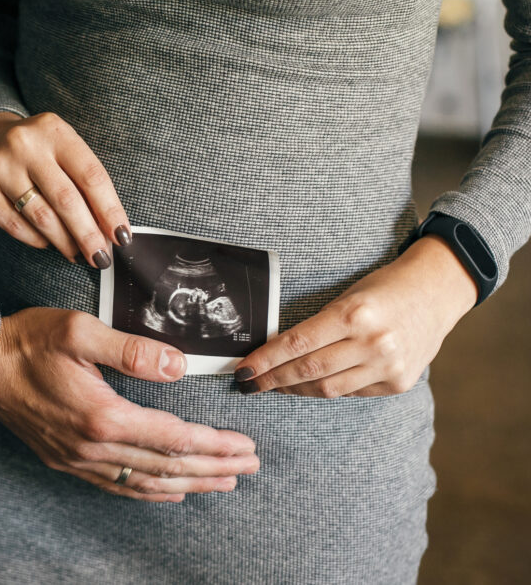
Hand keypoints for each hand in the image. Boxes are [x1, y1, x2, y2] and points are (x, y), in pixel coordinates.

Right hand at [0, 111, 130, 267]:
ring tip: (77, 255)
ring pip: (41, 217)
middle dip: (89, 235)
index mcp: (54, 131)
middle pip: (67, 200)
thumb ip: (81, 180)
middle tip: (101, 258)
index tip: (122, 236)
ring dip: (65, 242)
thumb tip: (108, 229)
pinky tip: (48, 243)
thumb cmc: (33, 151)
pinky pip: (15, 225)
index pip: (91, 175)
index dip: (110, 210)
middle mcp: (25, 145)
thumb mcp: (59, 148)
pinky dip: (36, 240)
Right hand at [0, 307, 259, 501]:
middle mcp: (94, 446)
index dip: (215, 445)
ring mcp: (79, 459)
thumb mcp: (81, 332)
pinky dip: (150, 492)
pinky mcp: (67, 460)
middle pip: (167, 467)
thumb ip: (132, 350)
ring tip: (222, 482)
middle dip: (214, 468)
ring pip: (146, 483)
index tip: (246, 446)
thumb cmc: (30, 342)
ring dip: (189, 484)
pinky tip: (169, 491)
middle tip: (249, 467)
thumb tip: (178, 367)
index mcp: (103, 415)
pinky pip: (118, 486)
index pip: (174, 439)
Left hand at [233, 235, 477, 397]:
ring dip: (295, 390)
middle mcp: (373, 342)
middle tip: (249, 384)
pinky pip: (351, 393)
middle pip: (308, 370)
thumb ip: (318, 326)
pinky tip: (313, 384)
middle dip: (272, 380)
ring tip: (275, 386)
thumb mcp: (347, 297)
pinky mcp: (398, 383)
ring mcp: (388, 366)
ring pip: (327, 389)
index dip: (264, 360)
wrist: (438, 292)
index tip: (243, 370)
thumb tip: (276, 353)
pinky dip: (328, 389)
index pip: (296, 344)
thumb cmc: (384, 288)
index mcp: (354, 314)